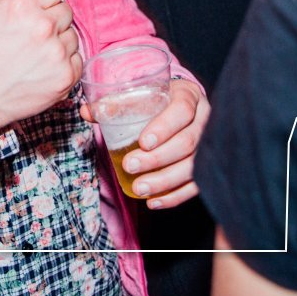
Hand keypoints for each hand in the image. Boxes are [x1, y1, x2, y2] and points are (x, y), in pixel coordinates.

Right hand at [0, 0, 81, 129]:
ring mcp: (57, 54)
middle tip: (29, 33)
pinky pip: (77, 57)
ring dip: (57, 40)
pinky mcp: (66, 76)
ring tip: (33, 52)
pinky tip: (42, 66)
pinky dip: (63, 61)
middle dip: (50, 17)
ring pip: (72, 34)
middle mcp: (43, 27)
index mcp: (22, 5)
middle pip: (66, 9)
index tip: (34, 7)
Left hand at [83, 78, 208, 208]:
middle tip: (130, 166)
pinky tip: (154, 202)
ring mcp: (209, 144)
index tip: (142, 142)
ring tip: (139, 188)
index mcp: (189, 95)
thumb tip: (86, 111)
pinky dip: (174, 196)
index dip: (164, 128)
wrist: (184, 105)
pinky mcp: (207, 165)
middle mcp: (204, 119)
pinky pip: (196, 184)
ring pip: (193, 167)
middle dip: (157, 159)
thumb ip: (115, 103)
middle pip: (187, 142)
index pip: (182, 110)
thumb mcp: (143, 94)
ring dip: (164, 181)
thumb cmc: (160, 100)